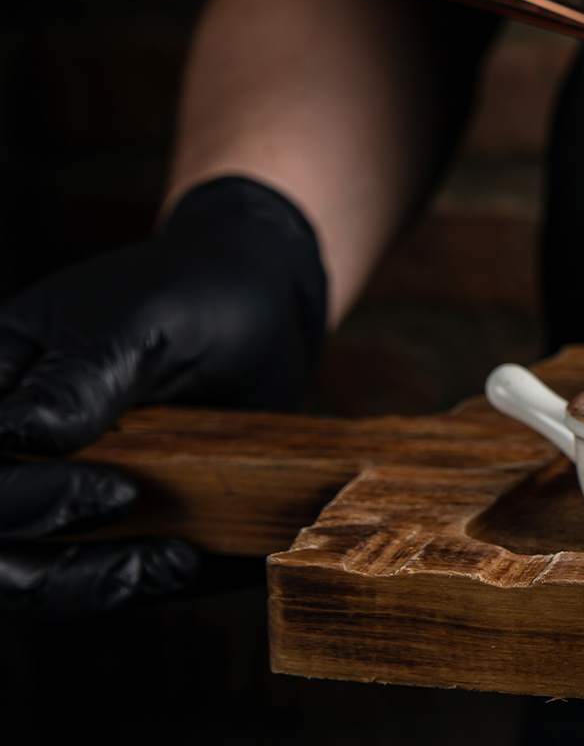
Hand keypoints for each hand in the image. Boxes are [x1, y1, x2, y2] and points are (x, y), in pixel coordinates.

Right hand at [0, 177, 325, 617]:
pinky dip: (144, 583)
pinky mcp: (111, 524)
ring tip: (179, 564)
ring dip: (98, 589)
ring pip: (35, 578)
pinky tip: (201, 562)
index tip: (117, 491)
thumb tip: (23, 436)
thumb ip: (81, 378)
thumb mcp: (136, 323)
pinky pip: (103, 576)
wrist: (256, 304)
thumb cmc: (181, 297)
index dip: (19, 505)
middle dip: (54, 569)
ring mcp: (55, 493)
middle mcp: (8, 453)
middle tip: (152, 549)